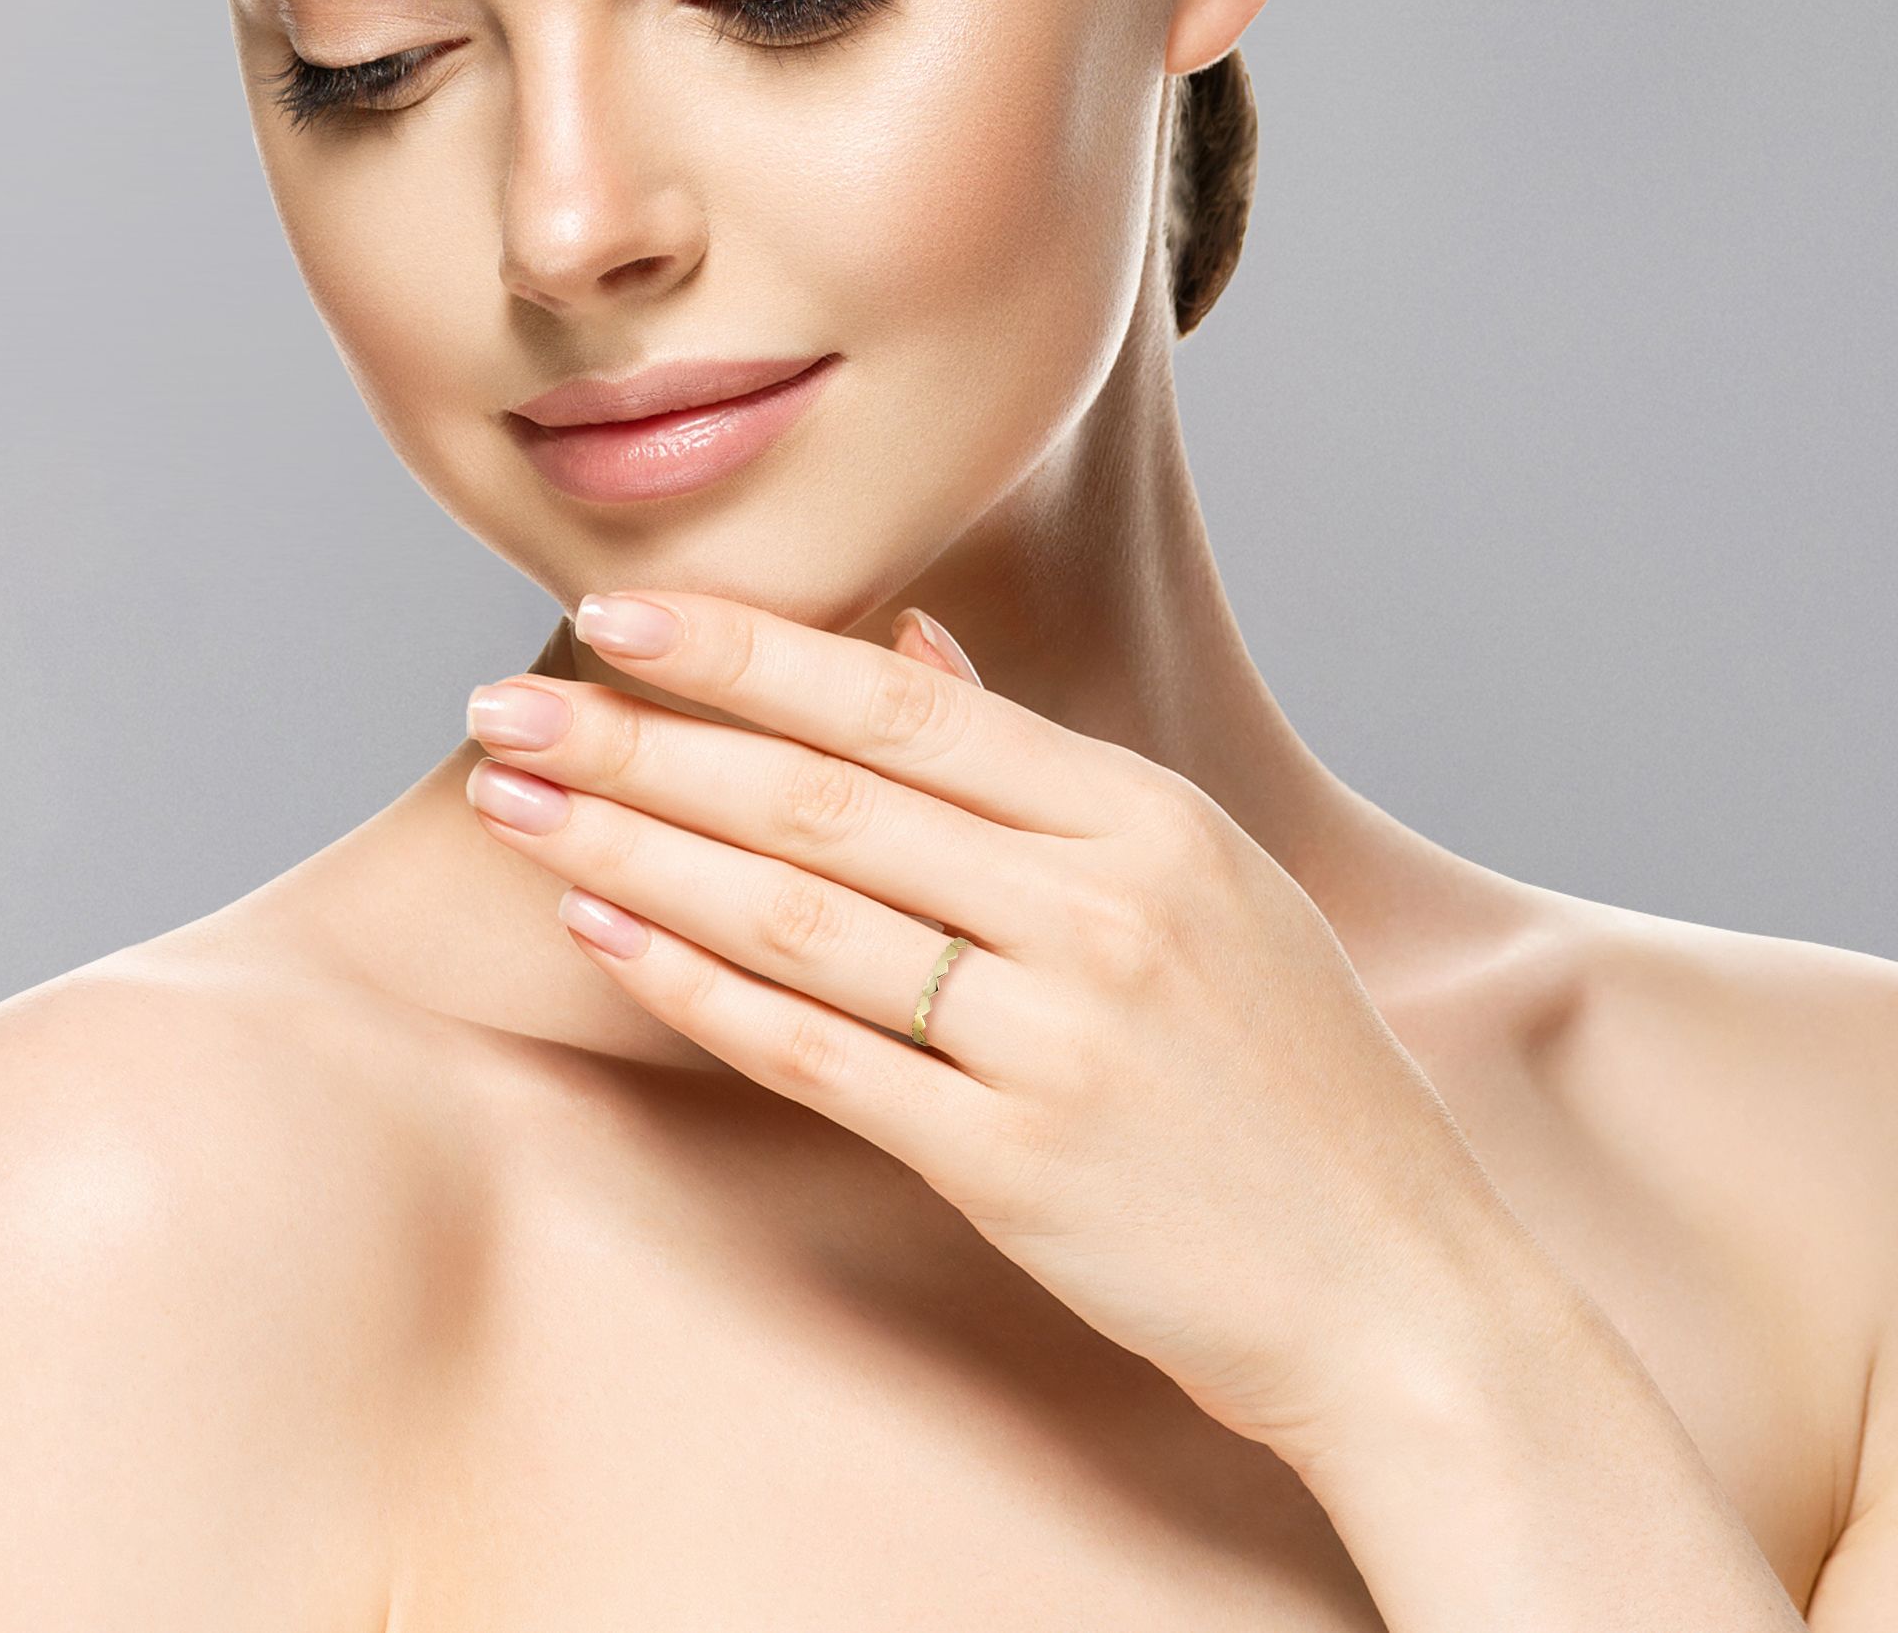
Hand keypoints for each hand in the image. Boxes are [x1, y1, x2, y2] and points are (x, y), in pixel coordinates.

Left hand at [461, 590, 1536, 1463]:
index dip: (750, 655)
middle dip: (644, 745)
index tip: (621, 617)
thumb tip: (912, 653)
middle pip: (823, 800)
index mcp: (1147, 818)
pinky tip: (603, 939)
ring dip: (638, 856)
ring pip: (798, 914)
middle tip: (506, 712)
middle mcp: (1099, 908)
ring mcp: (1055, 1036)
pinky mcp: (1012, 1162)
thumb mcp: (1206, 886)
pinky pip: (819, 1056)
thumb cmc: (1295, 1081)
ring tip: (517, 811)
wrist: (1397, 1286)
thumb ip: (1047, 771)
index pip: (908, 706)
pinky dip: (699, 991)